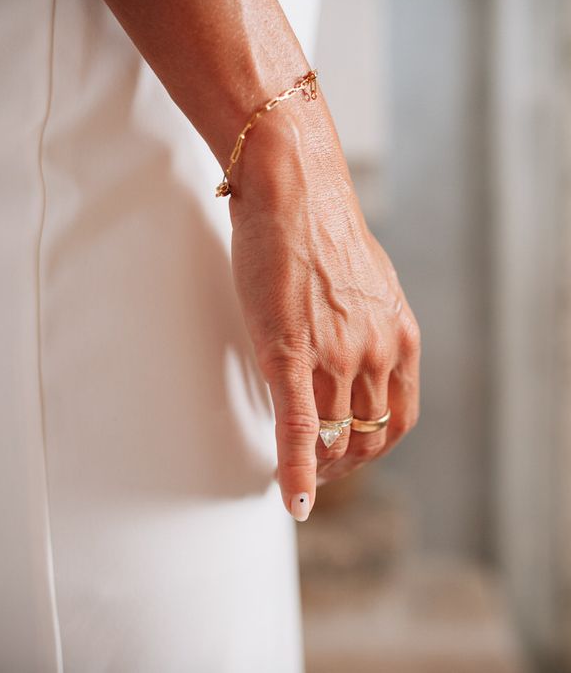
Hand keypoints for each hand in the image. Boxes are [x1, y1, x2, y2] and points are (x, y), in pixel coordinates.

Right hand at [226, 94, 420, 520]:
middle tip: (318, 473)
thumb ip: (363, 325)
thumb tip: (346, 347)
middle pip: (364, 436)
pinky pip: (298, 428)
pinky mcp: (291, 354)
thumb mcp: (362, 282)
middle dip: (344, 464)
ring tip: (295, 476)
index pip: (397, 418)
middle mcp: (377, 351)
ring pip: (330, 436)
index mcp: (399, 336)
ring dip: (315, 468)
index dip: (373, 447)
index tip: (351, 456)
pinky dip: (295, 472)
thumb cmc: (318, 228)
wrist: (294, 189)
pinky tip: (292, 502)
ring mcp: (336, 355)